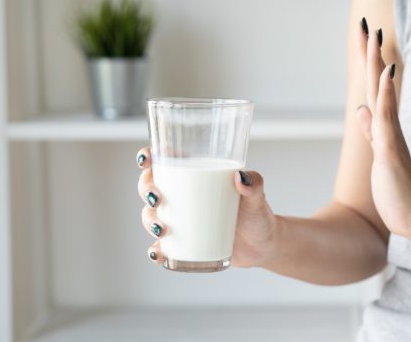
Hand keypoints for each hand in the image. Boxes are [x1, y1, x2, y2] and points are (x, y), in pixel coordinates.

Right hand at [135, 147, 279, 267]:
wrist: (263, 246)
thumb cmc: (258, 215)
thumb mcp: (258, 199)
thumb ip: (255, 185)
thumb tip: (242, 177)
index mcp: (197, 178)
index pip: (166, 161)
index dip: (149, 157)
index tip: (147, 160)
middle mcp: (183, 197)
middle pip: (151, 186)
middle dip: (146, 190)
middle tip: (158, 199)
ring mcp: (181, 221)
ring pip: (151, 216)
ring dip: (149, 220)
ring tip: (162, 229)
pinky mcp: (183, 244)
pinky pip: (161, 246)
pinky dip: (155, 250)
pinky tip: (158, 252)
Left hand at [355, 19, 410, 242]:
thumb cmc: (397, 190)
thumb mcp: (380, 155)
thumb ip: (373, 132)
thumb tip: (362, 110)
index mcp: (385, 129)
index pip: (374, 90)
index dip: (369, 65)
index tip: (365, 40)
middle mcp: (390, 127)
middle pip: (377, 84)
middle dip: (370, 55)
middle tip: (366, 25)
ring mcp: (392, 137)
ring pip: (381, 94)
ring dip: (376, 65)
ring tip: (374, 37)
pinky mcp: (391, 150)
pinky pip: (387, 117)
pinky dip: (386, 94)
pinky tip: (386, 72)